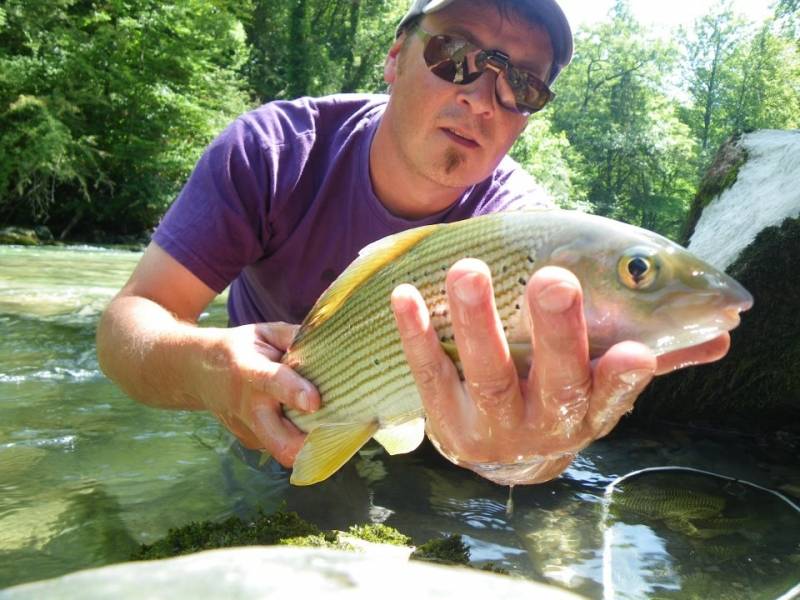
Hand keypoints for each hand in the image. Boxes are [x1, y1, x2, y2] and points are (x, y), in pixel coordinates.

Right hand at [198, 322, 318, 465]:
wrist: (197, 371)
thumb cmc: (241, 348)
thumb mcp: (265, 333)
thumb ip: (296, 338)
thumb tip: (331, 343)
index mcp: (249, 370)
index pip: (272, 382)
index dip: (294, 392)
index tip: (314, 402)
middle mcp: (247, 406)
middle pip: (280, 443)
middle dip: (310, 446)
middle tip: (338, 432)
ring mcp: (248, 430)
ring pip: (285, 449)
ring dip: (309, 441)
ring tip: (325, 420)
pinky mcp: (251, 442)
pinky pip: (281, 446)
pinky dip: (298, 438)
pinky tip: (304, 420)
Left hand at [391, 259, 729, 484]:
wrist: (504, 450)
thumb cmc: (560, 395)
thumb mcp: (603, 382)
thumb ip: (652, 355)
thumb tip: (721, 334)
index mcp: (592, 409)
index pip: (613, 394)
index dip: (623, 376)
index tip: (633, 349)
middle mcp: (547, 423)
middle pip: (555, 381)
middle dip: (556, 332)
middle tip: (554, 280)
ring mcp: (495, 428)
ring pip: (490, 376)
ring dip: (480, 323)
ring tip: (470, 270)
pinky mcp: (448, 423)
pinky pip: (431, 375)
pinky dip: (417, 336)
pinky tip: (406, 296)